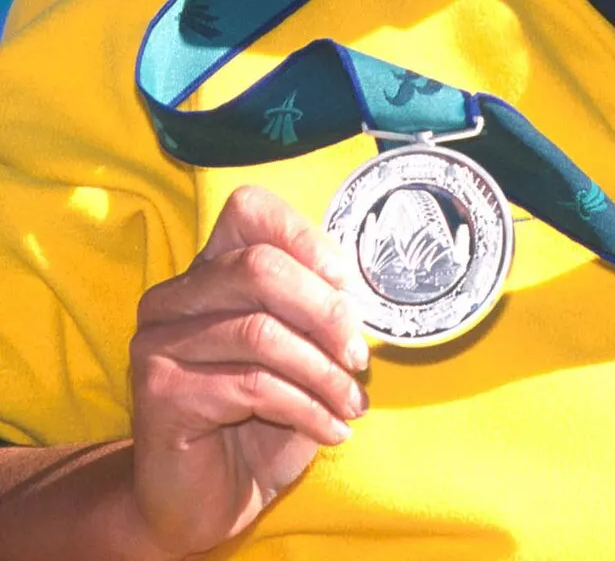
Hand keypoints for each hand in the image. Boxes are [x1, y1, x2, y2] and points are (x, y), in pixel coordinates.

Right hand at [127, 185, 367, 556]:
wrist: (209, 496)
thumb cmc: (263, 416)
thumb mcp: (301, 352)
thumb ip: (318, 310)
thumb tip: (364, 291)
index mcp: (209, 272)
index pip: (250, 211)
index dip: (308, 239)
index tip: (350, 288)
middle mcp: (173, 299)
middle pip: (260, 268)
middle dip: (327, 312)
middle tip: (360, 357)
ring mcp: (157, 343)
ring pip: (261, 333)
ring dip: (324, 373)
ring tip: (353, 403)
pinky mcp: (159, 393)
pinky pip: (252, 386)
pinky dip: (308, 408)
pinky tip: (332, 429)